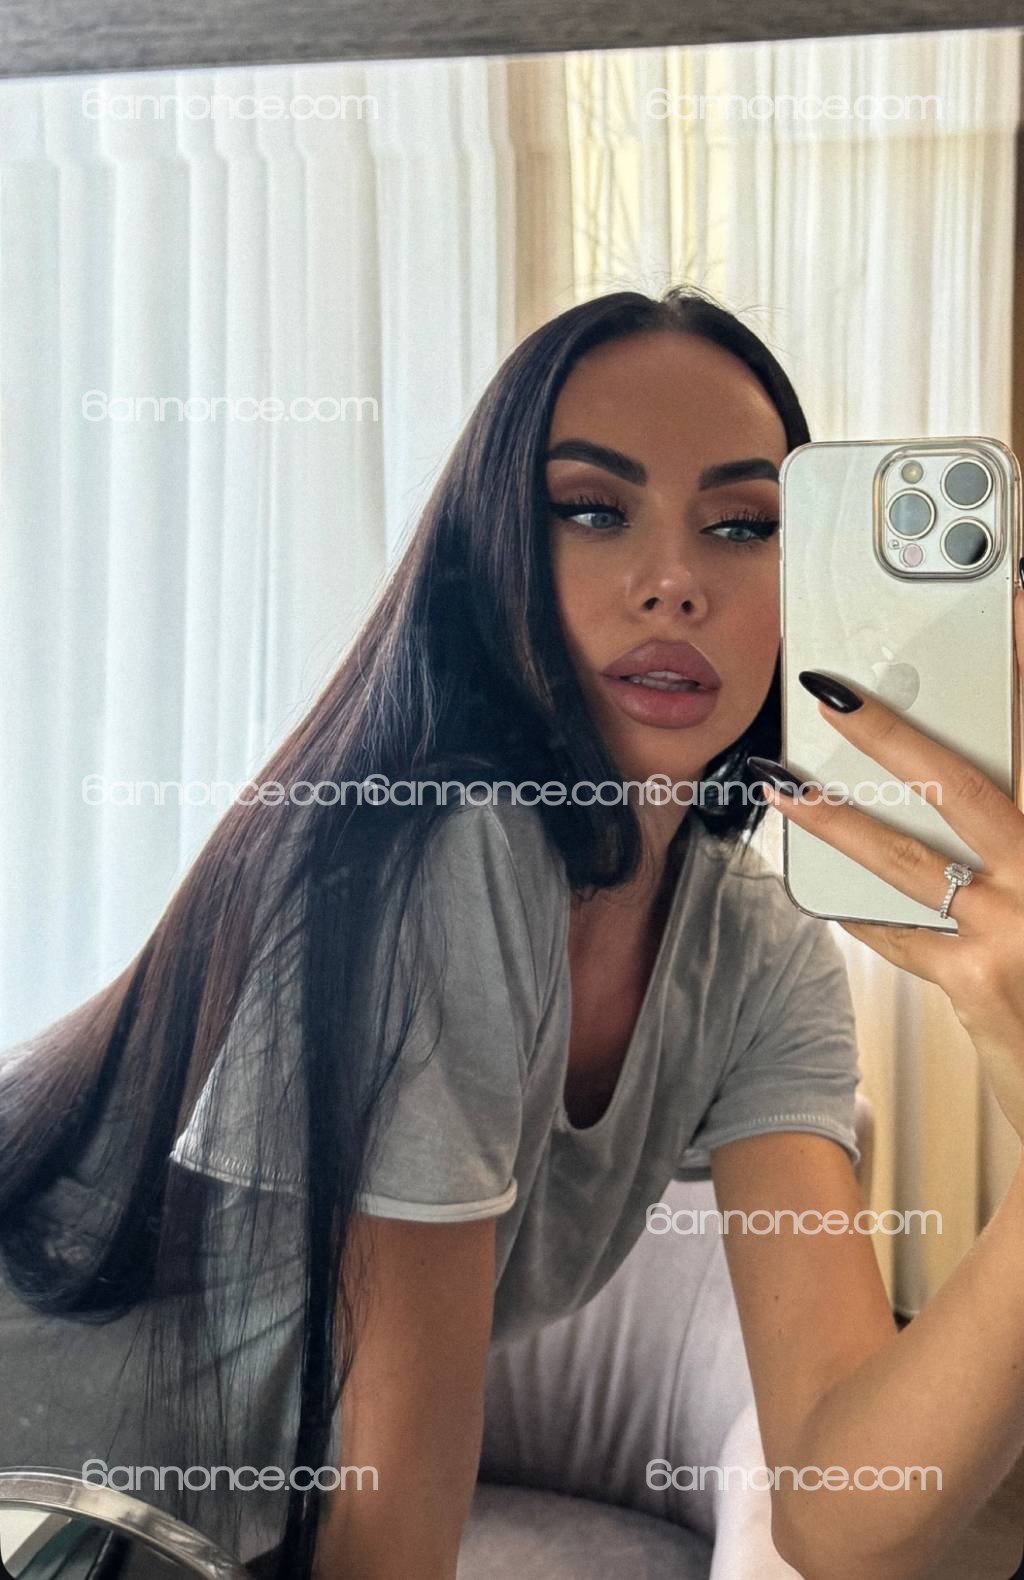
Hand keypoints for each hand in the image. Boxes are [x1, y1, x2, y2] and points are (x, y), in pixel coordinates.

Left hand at [748, 584, 1023, 1144]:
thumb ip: (1023, 827)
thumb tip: (985, 779)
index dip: (1020, 674)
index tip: (1003, 616)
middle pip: (966, 787)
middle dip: (893, 734)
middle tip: (834, 693)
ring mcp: (1019, 930)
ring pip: (910, 859)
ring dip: (836, 819)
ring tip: (783, 787)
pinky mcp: (981, 983)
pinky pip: (902, 934)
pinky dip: (860, 906)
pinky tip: (819, 885)